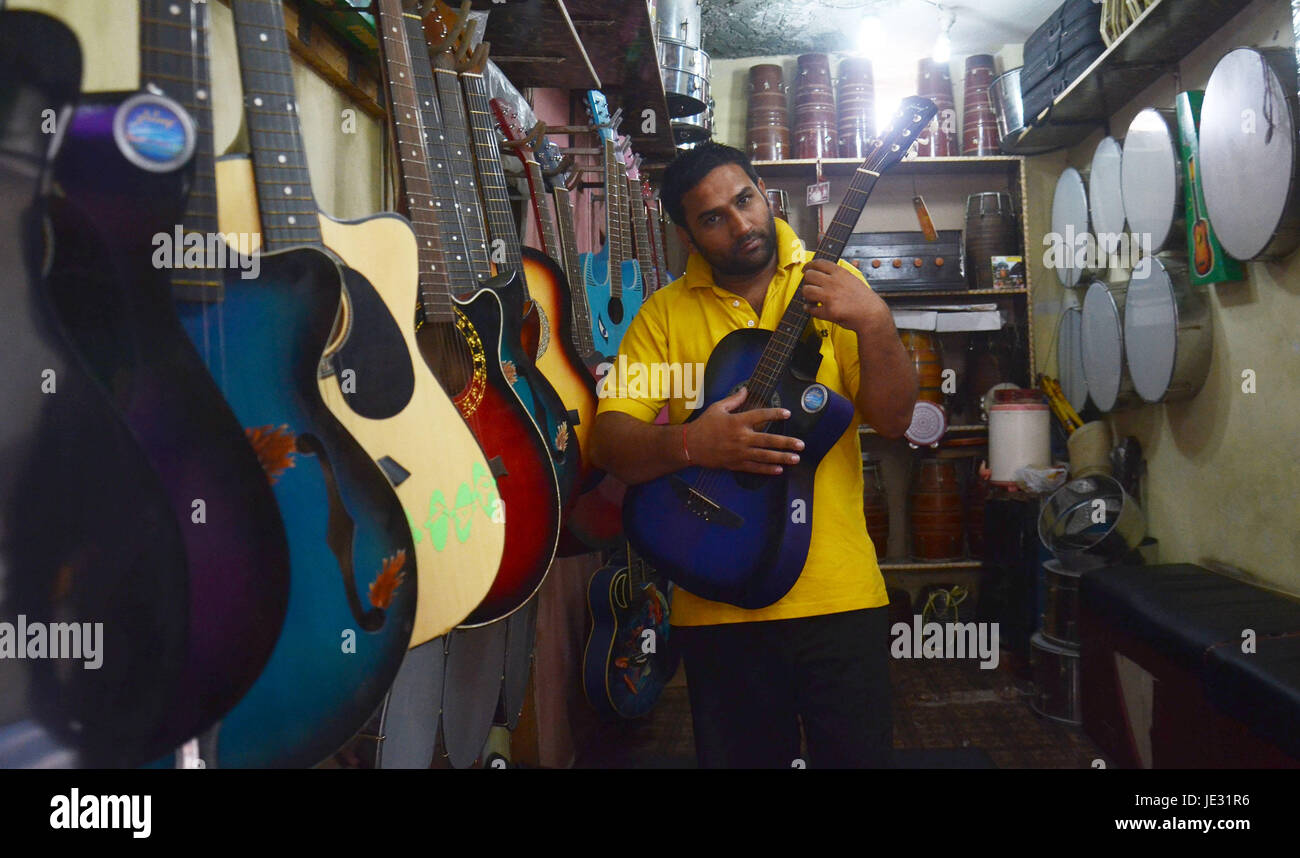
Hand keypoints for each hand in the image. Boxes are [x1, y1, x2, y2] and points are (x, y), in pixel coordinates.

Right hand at [683, 386, 804, 474]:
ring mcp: (740, 452)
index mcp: (738, 422)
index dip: (775, 413)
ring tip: (795, 458)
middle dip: (786, 442)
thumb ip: (734, 399)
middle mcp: (741, 438)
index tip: (787, 413)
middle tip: (801, 444)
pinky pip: (754, 468)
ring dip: (781, 457)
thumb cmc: (704, 425)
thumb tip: (746, 390)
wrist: (690, 446)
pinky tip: (779, 470)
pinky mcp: (736, 464)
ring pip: (764, 456)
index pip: (761, 415)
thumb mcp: (717, 408)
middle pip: (768, 440)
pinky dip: (767, 469)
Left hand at [800, 259, 892, 335]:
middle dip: (807, 281)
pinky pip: (810, 309)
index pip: (819, 263)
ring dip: (806, 295)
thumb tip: (830, 268)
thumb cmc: (864, 299)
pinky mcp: (829, 311)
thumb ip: (840, 274)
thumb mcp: (853, 279)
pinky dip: (809, 309)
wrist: (872, 314)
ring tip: (812, 299)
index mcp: (840, 273)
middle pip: (809, 275)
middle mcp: (834, 282)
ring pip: (806, 290)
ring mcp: (830, 296)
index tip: (805, 269)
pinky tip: (813, 308)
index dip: (809, 265)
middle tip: (810, 286)